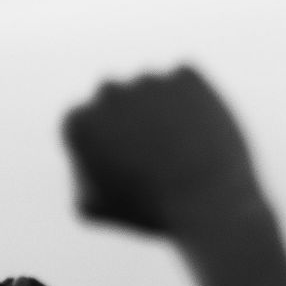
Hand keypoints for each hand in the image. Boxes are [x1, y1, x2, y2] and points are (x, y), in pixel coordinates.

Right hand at [62, 67, 261, 238]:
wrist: (206, 203)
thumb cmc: (148, 210)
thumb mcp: (94, 208)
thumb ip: (79, 174)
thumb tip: (84, 153)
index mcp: (78, 121)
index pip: (88, 122)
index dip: (107, 146)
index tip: (126, 167)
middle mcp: (109, 91)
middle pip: (117, 99)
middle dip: (132, 120)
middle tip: (155, 154)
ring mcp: (148, 80)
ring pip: (152, 89)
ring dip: (162, 109)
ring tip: (182, 148)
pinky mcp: (186, 75)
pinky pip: (184, 81)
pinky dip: (192, 98)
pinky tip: (199, 129)